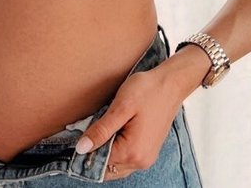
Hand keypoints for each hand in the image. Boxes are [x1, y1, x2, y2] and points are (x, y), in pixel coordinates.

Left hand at [75, 66, 181, 181]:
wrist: (171, 83)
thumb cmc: (148, 90)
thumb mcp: (121, 107)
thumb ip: (101, 130)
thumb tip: (81, 148)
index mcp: (133, 152)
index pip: (99, 162)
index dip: (86, 150)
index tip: (79, 135)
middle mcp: (141, 161)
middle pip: (107, 168)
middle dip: (96, 153)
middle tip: (91, 129)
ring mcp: (146, 157)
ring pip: (116, 165)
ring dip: (106, 151)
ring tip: (104, 127)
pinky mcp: (148, 150)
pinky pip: (126, 158)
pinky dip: (116, 149)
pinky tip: (114, 131)